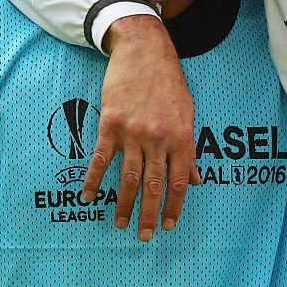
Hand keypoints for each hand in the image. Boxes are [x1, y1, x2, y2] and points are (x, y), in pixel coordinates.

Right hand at [81, 16, 199, 240]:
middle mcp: (159, 138)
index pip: (179, 181)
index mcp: (181, 136)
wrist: (144, 50)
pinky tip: (90, 196)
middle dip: (150, 214)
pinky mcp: (111, 123)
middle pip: (154, 185)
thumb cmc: (168, 81)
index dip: (174, 206)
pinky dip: (95, 180)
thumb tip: (196, 178)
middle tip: (145, 236)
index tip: (168, 224)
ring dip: (124, 204)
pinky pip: (101, 159)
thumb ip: (190, 148)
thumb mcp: (188, 112)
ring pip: (129, 177)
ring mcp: (133, 131)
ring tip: (121, 223)